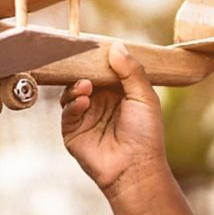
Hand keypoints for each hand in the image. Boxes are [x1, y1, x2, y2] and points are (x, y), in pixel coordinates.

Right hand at [60, 41, 168, 195]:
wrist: (135, 168)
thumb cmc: (146, 134)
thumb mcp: (144, 97)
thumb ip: (131, 71)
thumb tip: (115, 46)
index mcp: (119, 92)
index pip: (103, 69)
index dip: (98, 59)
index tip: (93, 46)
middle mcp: (101, 103)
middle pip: (84, 78)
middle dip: (82, 70)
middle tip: (82, 62)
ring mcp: (86, 116)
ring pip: (71, 92)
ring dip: (76, 86)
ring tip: (86, 87)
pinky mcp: (73, 132)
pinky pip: (67, 113)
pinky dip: (73, 104)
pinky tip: (83, 102)